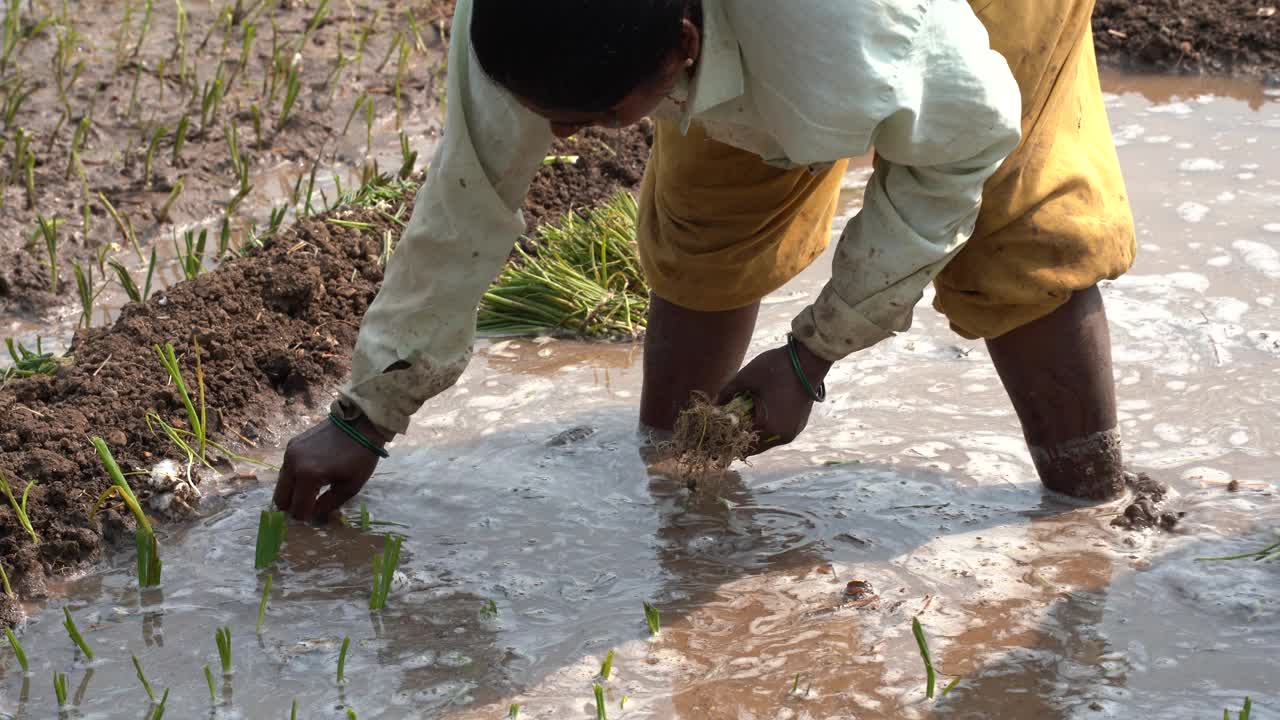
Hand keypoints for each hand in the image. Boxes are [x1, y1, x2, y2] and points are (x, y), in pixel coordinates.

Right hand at [272, 415, 389, 521]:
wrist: (360, 423)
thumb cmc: (360, 457)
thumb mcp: (349, 487)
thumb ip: (328, 505)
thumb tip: (313, 515)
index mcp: (308, 476)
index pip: (298, 509)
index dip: (307, 517)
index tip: (316, 515)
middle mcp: (292, 464)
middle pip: (280, 499)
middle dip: (293, 507)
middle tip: (309, 506)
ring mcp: (289, 452)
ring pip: (281, 484)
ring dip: (292, 492)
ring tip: (311, 491)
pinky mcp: (291, 444)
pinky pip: (286, 468)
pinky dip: (294, 476)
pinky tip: (311, 474)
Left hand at [716, 340, 832, 455]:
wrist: (810, 359)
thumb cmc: (777, 367)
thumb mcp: (746, 377)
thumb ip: (727, 392)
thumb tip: (713, 403)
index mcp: (770, 427)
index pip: (742, 444)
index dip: (728, 439)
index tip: (717, 433)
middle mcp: (783, 436)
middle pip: (754, 446)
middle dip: (740, 437)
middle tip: (726, 426)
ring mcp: (793, 432)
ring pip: (765, 441)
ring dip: (753, 433)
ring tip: (739, 420)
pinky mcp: (798, 425)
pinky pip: (776, 434)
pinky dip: (765, 429)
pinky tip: (755, 416)